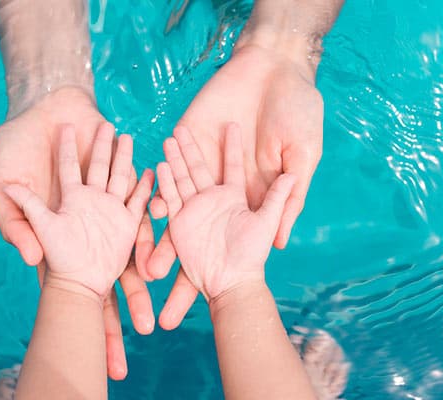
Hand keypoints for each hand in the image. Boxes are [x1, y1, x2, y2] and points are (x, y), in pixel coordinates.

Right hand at [0, 88, 154, 378]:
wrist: (43, 108)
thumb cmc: (15, 146)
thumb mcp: (1, 181)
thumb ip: (14, 218)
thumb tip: (28, 259)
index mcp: (59, 231)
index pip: (75, 278)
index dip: (88, 310)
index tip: (105, 342)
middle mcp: (87, 222)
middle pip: (113, 269)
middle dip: (130, 298)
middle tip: (148, 327)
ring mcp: (105, 203)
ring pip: (132, 240)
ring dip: (149, 259)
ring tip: (166, 282)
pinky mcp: (120, 181)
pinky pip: (142, 199)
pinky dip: (156, 210)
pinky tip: (173, 231)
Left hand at [146, 41, 322, 328]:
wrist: (275, 70)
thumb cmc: (298, 112)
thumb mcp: (302, 156)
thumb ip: (288, 196)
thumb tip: (282, 244)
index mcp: (246, 199)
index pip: (226, 244)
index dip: (211, 271)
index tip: (199, 303)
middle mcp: (220, 189)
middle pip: (192, 234)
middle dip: (175, 263)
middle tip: (154, 295)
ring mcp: (202, 166)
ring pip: (177, 205)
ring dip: (159, 234)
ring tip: (140, 263)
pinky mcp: (190, 143)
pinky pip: (170, 170)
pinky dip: (157, 190)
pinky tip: (142, 212)